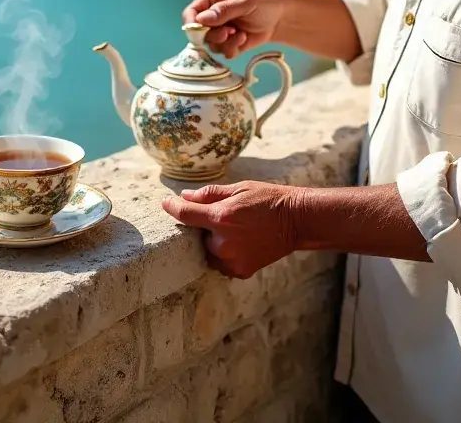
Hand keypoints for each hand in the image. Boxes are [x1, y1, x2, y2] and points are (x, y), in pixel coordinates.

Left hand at [161, 181, 301, 278]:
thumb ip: (209, 194)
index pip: (185, 214)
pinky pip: (222, 263)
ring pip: (208, 253)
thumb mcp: (238, 189)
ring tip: (234, 230)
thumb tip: (185, 196)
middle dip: (203, 227)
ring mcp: (232, 260)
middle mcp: (223, 242)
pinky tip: (241, 242)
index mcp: (221, 217)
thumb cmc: (267, 199)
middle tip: (222, 218)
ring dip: (214, 243)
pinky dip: (225, 254)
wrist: (295, 221)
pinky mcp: (241, 271)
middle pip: (196, 237)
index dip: (172, 207)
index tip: (166, 203)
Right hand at [182, 0, 283, 57]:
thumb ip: (223, 10)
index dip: (191, 23)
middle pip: (198, 32)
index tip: (200, 30)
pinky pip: (222, 52)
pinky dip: (232, 49)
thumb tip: (201, 19)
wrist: (280, 19)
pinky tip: (243, 39)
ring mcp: (220, 30)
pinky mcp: (228, 43)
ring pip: (210, 44)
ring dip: (225, 42)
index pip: (191, 12)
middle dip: (213, 35)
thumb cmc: (264, 4)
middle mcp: (212, 15)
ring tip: (241, 34)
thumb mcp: (245, 3)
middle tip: (229, 32)